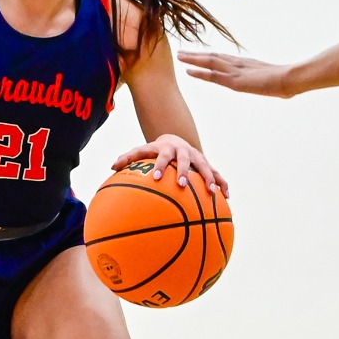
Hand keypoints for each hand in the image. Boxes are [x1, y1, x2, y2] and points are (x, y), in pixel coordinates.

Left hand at [112, 134, 227, 195]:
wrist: (175, 140)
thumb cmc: (155, 150)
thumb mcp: (142, 151)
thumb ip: (128, 158)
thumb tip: (111, 166)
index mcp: (167, 149)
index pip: (163, 156)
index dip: (160, 165)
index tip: (156, 177)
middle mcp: (184, 151)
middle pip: (186, 160)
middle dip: (185, 172)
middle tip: (182, 184)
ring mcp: (198, 158)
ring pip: (206, 167)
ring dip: (209, 179)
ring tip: (212, 193)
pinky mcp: (207, 165)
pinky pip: (217, 174)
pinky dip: (222, 184)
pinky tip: (226, 198)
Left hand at [179, 51, 294, 97]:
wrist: (292, 78)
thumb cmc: (291, 81)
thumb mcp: (282, 83)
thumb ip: (278, 84)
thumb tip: (288, 90)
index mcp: (250, 64)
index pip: (226, 59)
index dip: (212, 57)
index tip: (201, 55)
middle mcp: (240, 64)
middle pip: (215, 57)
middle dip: (198, 55)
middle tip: (183, 52)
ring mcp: (237, 71)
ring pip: (210, 62)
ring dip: (193, 59)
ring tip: (179, 56)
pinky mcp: (235, 80)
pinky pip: (213, 75)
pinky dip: (199, 72)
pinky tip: (188, 71)